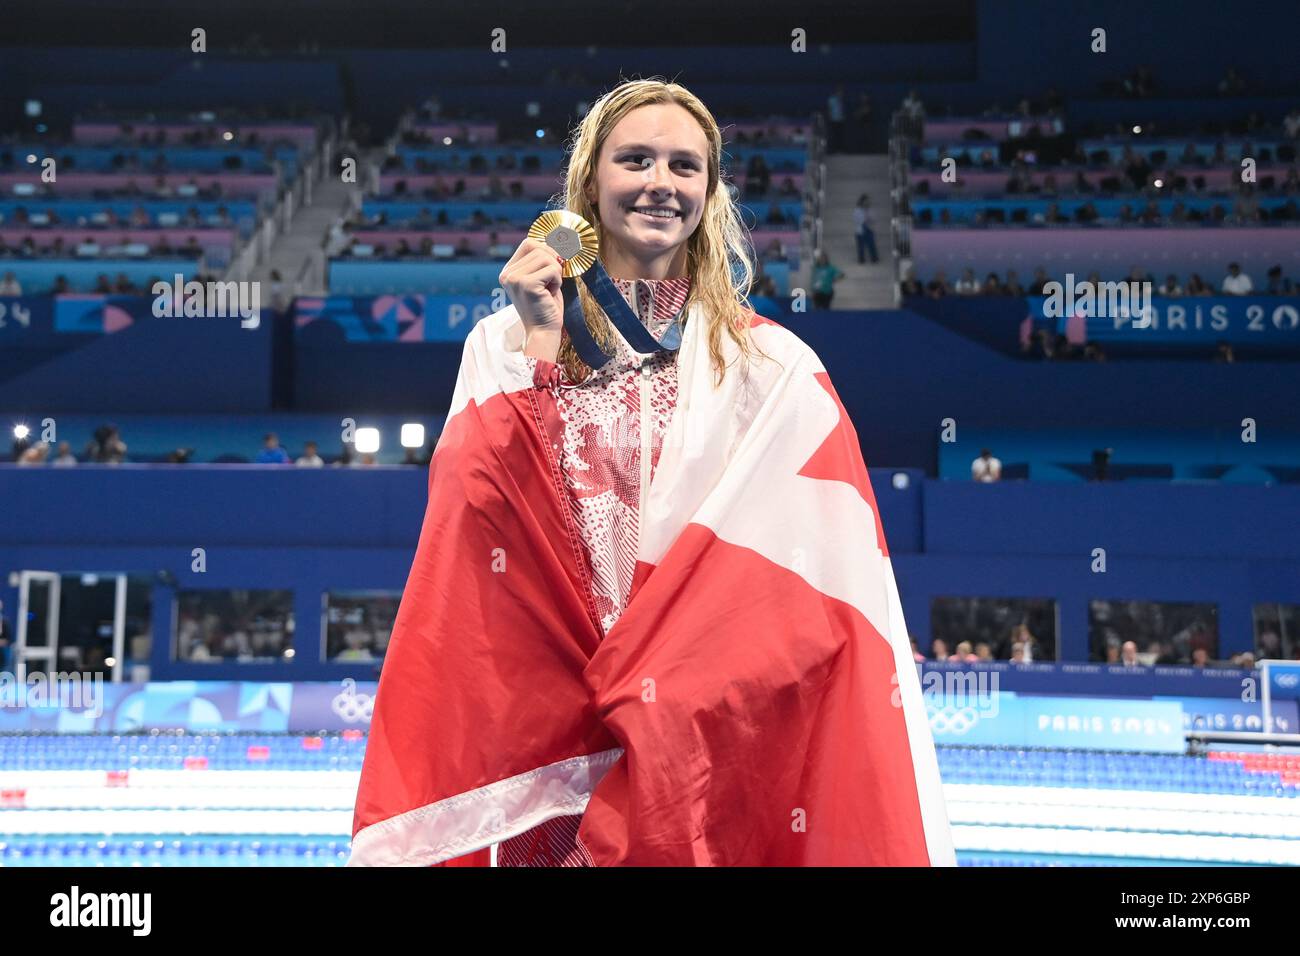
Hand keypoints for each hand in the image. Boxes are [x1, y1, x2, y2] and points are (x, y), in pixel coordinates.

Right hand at [500, 238, 565, 360]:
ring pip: (546, 257)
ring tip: (551, 288)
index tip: (556, 262)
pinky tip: (551, 293)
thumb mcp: (542, 279)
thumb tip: (558, 238)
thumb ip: (542, 260)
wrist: (544, 331)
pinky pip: (552, 269)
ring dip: (556, 272)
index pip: (528, 243)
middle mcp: (507, 274)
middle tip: (553, 280)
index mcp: (508, 271)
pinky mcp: (526, 284)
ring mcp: (514, 278)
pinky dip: (558, 280)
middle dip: (553, 261)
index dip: (546, 248)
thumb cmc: (546, 306)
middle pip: (537, 247)